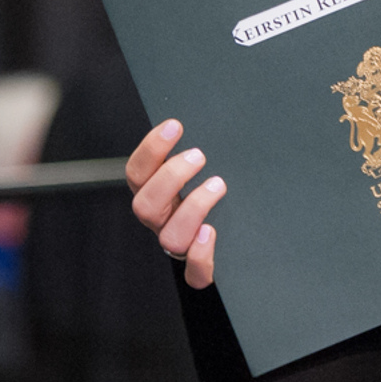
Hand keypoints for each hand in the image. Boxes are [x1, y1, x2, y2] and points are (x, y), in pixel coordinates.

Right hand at [126, 119, 224, 288]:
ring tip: (218, 184)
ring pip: (170, 237)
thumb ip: (205, 144)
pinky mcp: (201, 269)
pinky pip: (194, 274)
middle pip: (145, 205)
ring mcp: (181, 246)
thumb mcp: (212, 162)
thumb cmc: (224, 187)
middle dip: (170, 177)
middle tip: (199, 155)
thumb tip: (221, 107)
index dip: (151, 149)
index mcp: (158, 192)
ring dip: (192, 208)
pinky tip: (212, 233)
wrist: (243, 237)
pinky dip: (200, 255)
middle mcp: (163, 221)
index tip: (175, 125)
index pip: (138, 171)